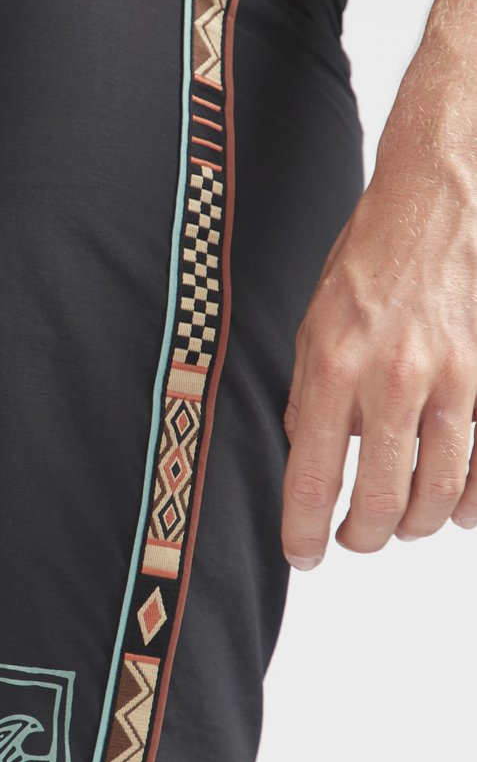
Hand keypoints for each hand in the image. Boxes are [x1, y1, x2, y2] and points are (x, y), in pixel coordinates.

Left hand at [282, 120, 476, 568]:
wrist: (435, 205)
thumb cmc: (368, 265)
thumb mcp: (311, 330)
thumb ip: (307, 399)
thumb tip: (304, 458)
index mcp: (332, 370)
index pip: (310, 479)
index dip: (302, 532)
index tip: (301, 556)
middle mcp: (390, 380)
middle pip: (378, 501)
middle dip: (362, 538)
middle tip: (353, 539)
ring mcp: (450, 380)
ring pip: (436, 494)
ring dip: (414, 525)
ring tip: (398, 523)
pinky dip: (470, 502)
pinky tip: (455, 511)